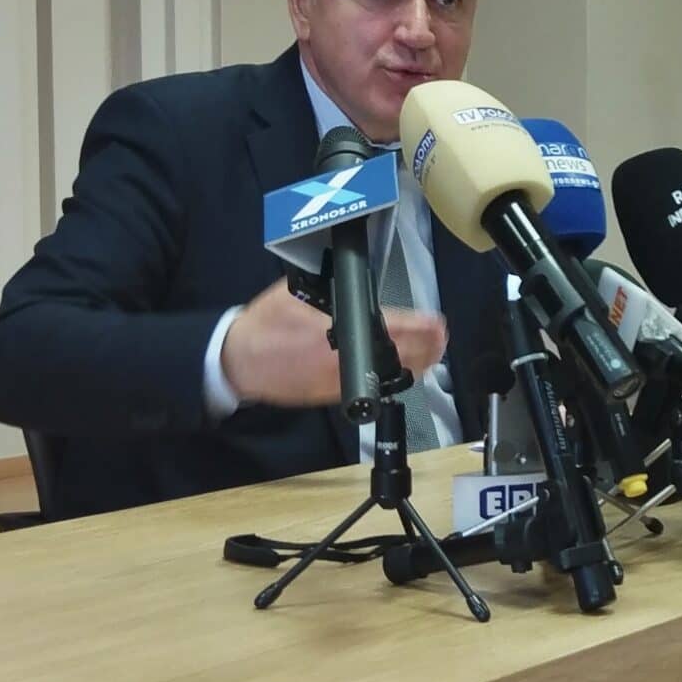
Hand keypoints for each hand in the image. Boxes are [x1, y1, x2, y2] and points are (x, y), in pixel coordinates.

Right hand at [221, 279, 449, 407]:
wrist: (240, 360)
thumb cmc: (265, 323)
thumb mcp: (296, 293)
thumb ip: (327, 291)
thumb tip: (353, 286)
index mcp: (333, 329)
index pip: (385, 327)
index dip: (415, 326)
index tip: (434, 322)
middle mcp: (340, 358)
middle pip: (394, 356)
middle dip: (424, 347)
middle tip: (441, 337)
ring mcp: (337, 380)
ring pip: (386, 376)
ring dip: (414, 364)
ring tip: (433, 352)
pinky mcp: (331, 395)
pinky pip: (371, 388)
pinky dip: (391, 377)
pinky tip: (406, 370)